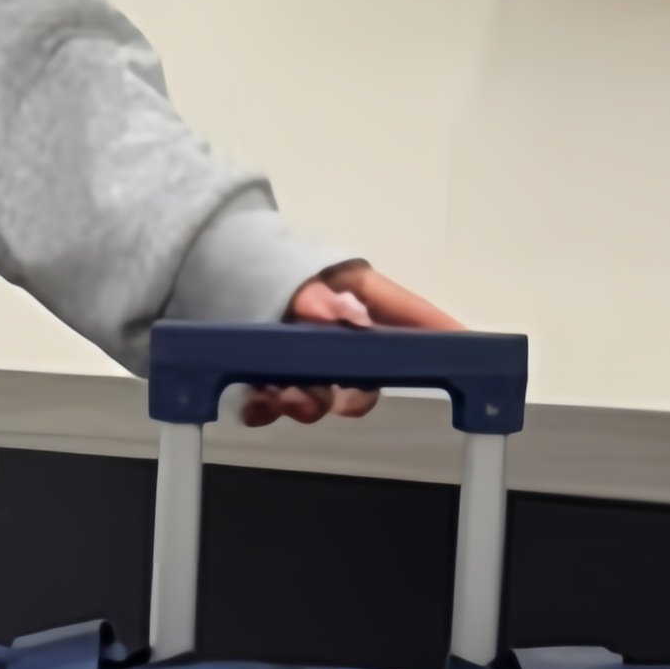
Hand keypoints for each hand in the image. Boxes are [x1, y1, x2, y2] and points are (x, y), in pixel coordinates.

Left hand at [236, 259, 465, 429]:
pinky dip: (264, 410)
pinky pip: (276, 405)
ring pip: (323, 395)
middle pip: (368, 375)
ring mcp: (303, 356)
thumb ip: (308, 294)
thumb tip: (329, 313)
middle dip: (354, 395)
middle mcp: (337, 330)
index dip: (442, 336)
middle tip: (336, 402)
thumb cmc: (255, 258)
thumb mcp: (285, 270)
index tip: (472, 357)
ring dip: (305, 404)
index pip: (410, 315)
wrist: (198, 265)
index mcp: (354, 294)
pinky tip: (252, 405)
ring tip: (277, 397)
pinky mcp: (267, 375)